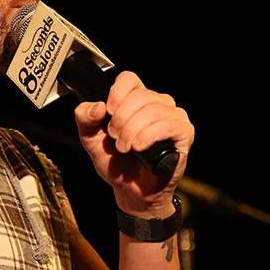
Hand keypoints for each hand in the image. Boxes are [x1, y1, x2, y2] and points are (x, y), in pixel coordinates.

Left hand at [74, 71, 193, 215]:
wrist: (132, 191)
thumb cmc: (117, 163)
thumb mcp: (91, 140)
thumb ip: (85, 119)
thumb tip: (96, 106)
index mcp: (136, 100)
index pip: (129, 79)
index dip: (116, 94)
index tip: (107, 113)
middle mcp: (157, 103)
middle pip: (139, 96)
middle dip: (121, 120)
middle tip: (115, 139)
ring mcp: (173, 116)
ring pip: (152, 110)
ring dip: (132, 132)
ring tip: (126, 148)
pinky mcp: (184, 132)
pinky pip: (166, 125)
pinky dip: (147, 137)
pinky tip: (139, 148)